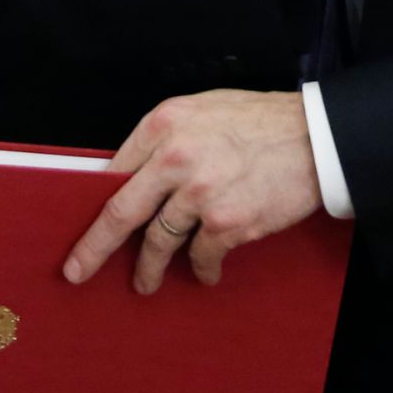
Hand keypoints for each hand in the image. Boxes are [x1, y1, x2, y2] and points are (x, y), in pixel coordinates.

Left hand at [62, 90, 320, 293]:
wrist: (315, 137)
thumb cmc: (261, 121)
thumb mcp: (204, 110)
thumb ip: (168, 138)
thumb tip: (133, 175)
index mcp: (165, 123)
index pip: (115, 171)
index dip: (94, 203)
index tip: (81, 227)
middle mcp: (176, 157)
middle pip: (122, 212)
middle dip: (95, 248)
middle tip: (77, 270)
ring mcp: (200, 192)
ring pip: (158, 242)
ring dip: (150, 268)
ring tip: (146, 281)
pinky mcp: (227, 222)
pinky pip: (201, 256)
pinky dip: (202, 269)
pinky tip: (207, 272)